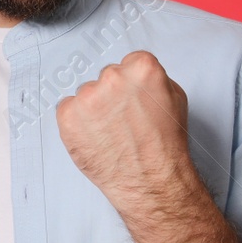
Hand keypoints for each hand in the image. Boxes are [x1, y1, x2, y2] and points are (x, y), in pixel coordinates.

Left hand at [55, 50, 198, 220]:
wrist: (149, 179)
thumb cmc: (164, 145)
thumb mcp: (174, 99)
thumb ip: (151, 80)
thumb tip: (135, 77)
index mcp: (141, 69)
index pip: (129, 63)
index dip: (133, 83)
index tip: (134, 97)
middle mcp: (111, 78)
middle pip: (106, 77)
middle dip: (112, 95)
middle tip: (123, 119)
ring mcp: (87, 97)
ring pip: (86, 94)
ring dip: (93, 109)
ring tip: (110, 132)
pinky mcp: (67, 115)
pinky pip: (67, 109)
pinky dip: (76, 122)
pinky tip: (94, 137)